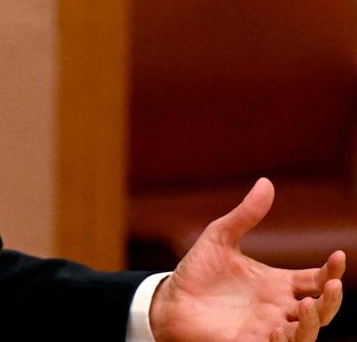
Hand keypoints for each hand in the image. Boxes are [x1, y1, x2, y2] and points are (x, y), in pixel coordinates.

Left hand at [149, 178, 344, 341]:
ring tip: (307, 306)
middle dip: (331, 300)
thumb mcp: (220, 238)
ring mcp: (267, 329)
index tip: (337, 256)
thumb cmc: (197, 271)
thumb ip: (245, 215)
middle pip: (321, 309)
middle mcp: (279, 308)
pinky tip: (282, 329)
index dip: (331, 270)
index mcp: (278, 284)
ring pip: (305, 333)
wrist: (169, 299)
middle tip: (331, 285)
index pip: (315, 280)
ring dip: (313, 322)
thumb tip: (265, 182)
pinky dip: (285, 341)